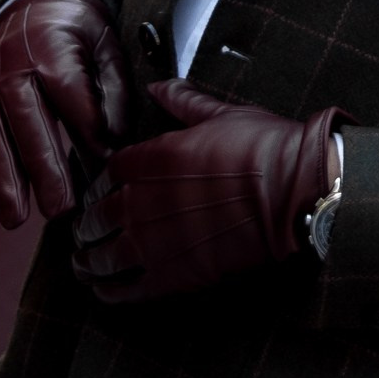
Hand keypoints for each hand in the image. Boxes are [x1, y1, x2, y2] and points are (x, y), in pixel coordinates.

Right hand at [0, 0, 134, 230]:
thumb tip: (116, 141)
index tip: (108, 167)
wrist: (33, 5)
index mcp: (51, 51)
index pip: (71, 98)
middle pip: (28, 123)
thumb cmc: (79, 32)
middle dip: (42, 169)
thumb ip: (114, 91)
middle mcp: (13, 70)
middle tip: (59, 210)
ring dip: (2, 179)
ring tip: (15, 219)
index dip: (90, 133)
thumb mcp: (107, 47)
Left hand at [74, 82, 338, 305]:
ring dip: (89, 262)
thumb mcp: (220, 114)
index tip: (98, 195)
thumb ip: (182, 102)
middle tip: (84, 234)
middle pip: (96, 218)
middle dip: (87, 227)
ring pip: (102, 257)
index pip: (105, 175)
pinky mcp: (172, 275)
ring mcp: (153, 242)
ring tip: (84, 266)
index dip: (98, 187)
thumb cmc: (264, 149)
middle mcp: (140, 202)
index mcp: (149, 159)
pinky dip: (110, 291)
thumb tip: (159, 87)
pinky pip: (126, 289)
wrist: (294, 192)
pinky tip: (104, 291)